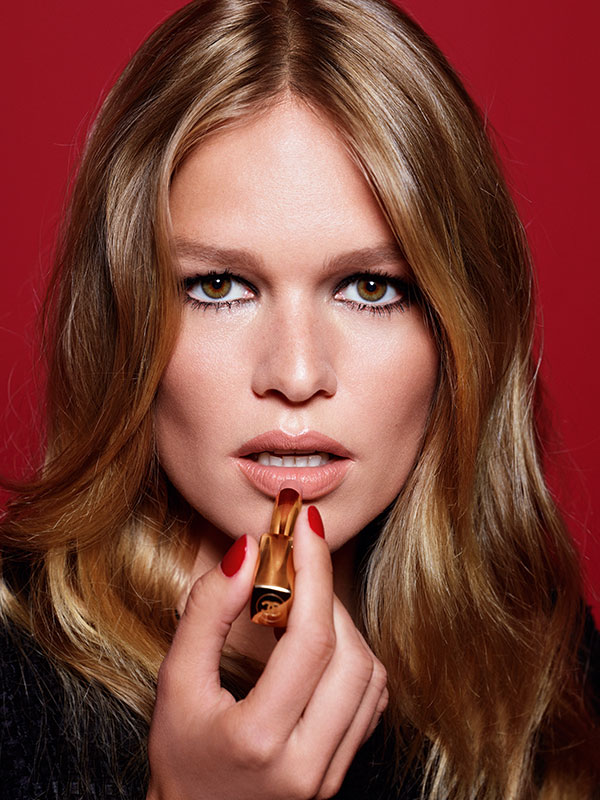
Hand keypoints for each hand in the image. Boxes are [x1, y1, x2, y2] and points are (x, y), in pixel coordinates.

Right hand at [146, 507, 387, 799]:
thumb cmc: (180, 757)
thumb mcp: (175, 682)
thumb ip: (207, 612)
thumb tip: (248, 551)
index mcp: (260, 738)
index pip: (310, 639)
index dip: (314, 572)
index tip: (305, 528)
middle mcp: (307, 763)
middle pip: (350, 655)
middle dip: (328, 597)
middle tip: (296, 570)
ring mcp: (330, 774)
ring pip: (370, 676)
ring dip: (343, 628)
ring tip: (302, 610)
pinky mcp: (342, 772)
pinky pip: (372, 700)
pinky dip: (354, 659)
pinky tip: (319, 646)